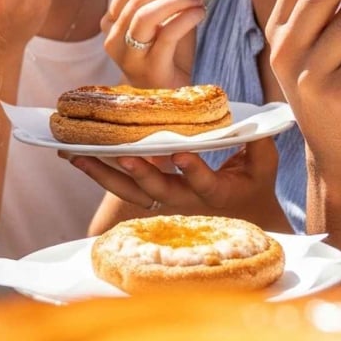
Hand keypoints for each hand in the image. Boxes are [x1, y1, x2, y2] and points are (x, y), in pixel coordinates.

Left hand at [65, 137, 283, 228]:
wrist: (241, 218)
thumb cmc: (254, 185)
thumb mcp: (264, 166)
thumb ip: (259, 143)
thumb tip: (255, 122)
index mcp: (217, 194)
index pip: (205, 184)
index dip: (193, 171)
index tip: (182, 154)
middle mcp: (186, 201)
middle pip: (158, 192)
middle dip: (139, 174)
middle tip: (121, 155)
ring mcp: (165, 200)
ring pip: (131, 192)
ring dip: (103, 174)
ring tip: (75, 155)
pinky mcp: (150, 195)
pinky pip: (122, 186)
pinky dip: (100, 172)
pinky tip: (77, 155)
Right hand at [100, 0, 205, 88]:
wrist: (171, 97)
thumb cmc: (169, 56)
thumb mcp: (166, 20)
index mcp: (112, 22)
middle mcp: (113, 38)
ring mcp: (128, 56)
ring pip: (147, 14)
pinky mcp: (149, 69)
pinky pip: (167, 35)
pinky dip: (187, 18)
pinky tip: (201, 12)